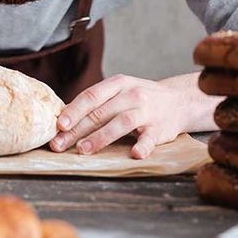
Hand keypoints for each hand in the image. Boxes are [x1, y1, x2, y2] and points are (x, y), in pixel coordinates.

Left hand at [49, 74, 201, 158]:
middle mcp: (131, 95)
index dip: (74, 111)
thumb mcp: (118, 92)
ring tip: (83, 150)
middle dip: (78, 130)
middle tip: (60, 144)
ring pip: (121, 123)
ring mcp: (147, 111)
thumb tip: (63, 121)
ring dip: (101, 137)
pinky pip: (150, 138)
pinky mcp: (160, 129)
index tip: (59, 125)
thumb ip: (96, 103)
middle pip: (100, 112)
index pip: (91, 96)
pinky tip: (134, 154)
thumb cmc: (138, 99)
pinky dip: (143, 146)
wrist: (178, 101)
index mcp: (118, 84)